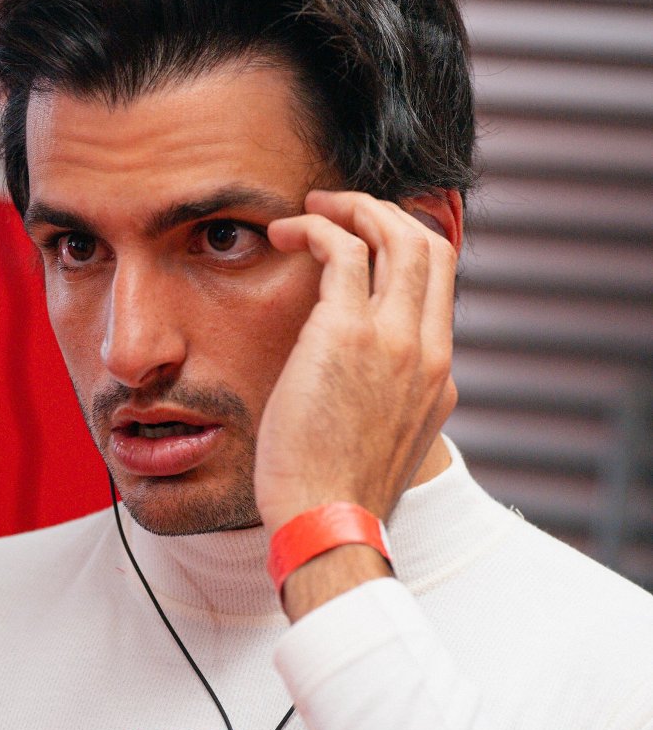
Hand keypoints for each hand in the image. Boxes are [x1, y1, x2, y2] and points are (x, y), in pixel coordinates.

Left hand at [255, 190, 458, 537]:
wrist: (330, 522)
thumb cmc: (340, 491)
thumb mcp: (387, 440)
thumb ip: (388, 398)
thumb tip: (361, 377)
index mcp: (440, 373)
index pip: (442, 282)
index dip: (407, 244)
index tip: (368, 238)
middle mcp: (428, 348)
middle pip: (429, 244)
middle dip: (384, 212)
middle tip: (341, 209)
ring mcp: (394, 337)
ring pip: (396, 234)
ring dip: (353, 207)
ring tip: (313, 207)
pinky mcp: (345, 332)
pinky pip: (342, 249)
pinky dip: (316, 226)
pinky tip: (286, 233)